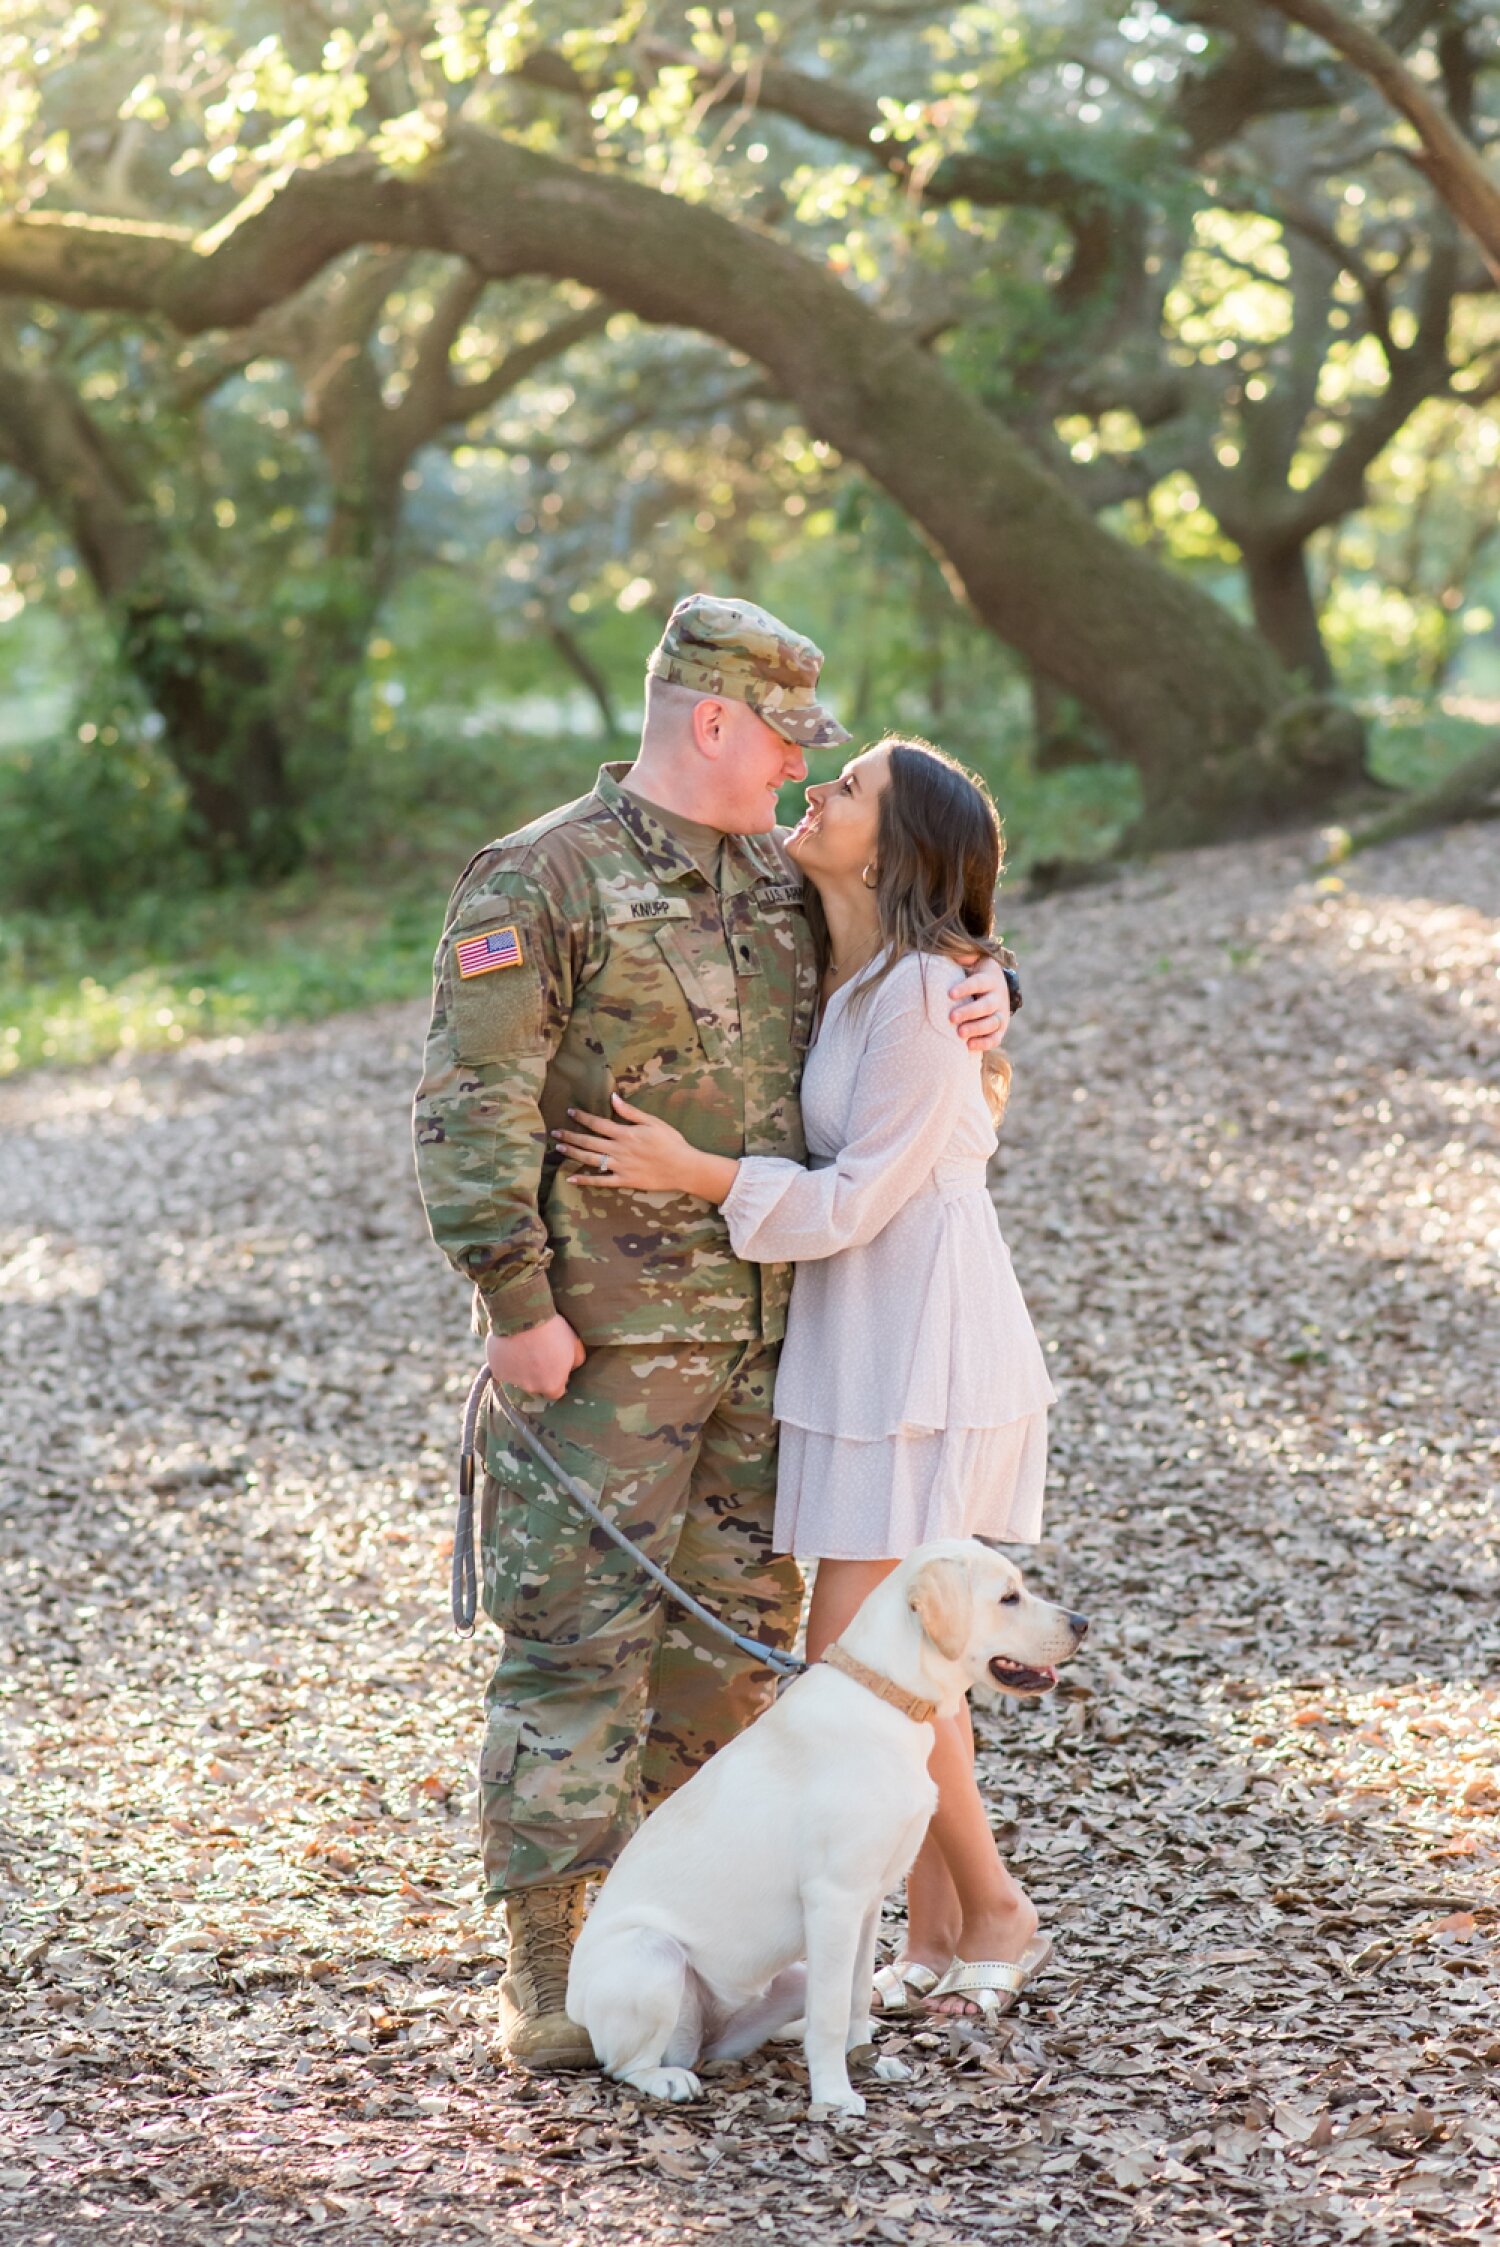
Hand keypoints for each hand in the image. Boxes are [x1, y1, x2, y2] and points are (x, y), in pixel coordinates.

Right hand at [486, 1315, 584, 1401]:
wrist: (523, 1315)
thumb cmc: (553, 1329)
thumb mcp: (575, 1344)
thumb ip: (576, 1361)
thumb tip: (571, 1368)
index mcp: (551, 1385)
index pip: (555, 1392)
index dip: (556, 1379)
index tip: (554, 1367)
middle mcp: (531, 1387)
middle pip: (536, 1385)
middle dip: (538, 1373)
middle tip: (538, 1352)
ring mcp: (512, 1380)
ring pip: (518, 1377)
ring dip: (521, 1367)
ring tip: (523, 1346)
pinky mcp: (496, 1369)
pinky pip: (503, 1368)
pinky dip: (506, 1360)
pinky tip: (510, 1345)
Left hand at [554, 1093, 697, 1191]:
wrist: (683, 1167)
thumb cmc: (671, 1142)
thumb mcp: (653, 1122)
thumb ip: (631, 1112)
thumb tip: (613, 1098)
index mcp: (625, 1133)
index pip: (598, 1123)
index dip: (582, 1117)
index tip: (569, 1112)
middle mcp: (619, 1150)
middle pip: (589, 1142)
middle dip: (570, 1136)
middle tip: (555, 1132)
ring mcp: (620, 1167)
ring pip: (590, 1160)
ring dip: (573, 1153)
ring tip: (560, 1148)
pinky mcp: (624, 1181)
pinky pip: (601, 1181)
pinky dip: (585, 1180)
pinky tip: (571, 1178)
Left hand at [948, 952, 1010, 1053]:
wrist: (995, 986)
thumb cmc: (974, 972)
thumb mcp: (972, 960)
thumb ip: (963, 956)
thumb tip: (954, 952)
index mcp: (990, 978)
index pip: (978, 983)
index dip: (965, 988)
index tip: (949, 994)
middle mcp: (998, 996)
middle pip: (986, 1005)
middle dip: (969, 1012)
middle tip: (951, 1017)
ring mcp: (1001, 1013)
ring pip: (992, 1023)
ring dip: (976, 1029)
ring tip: (959, 1033)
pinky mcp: (1000, 1028)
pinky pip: (996, 1038)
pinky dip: (984, 1043)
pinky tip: (969, 1046)